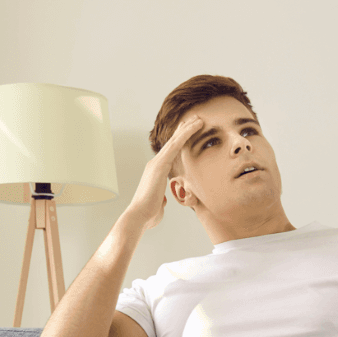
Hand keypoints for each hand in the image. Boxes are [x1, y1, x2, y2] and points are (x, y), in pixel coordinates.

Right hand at [126, 115, 203, 229]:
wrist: (138, 217)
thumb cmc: (148, 214)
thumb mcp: (157, 204)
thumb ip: (160, 200)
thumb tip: (161, 201)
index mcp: (156, 172)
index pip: (170, 153)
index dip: (179, 142)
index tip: (187, 132)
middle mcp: (155, 164)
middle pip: (172, 143)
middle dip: (183, 130)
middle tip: (194, 119)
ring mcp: (156, 163)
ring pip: (175, 141)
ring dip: (187, 129)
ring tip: (198, 119)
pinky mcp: (160, 165)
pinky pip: (175, 145)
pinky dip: (185, 134)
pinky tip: (195, 126)